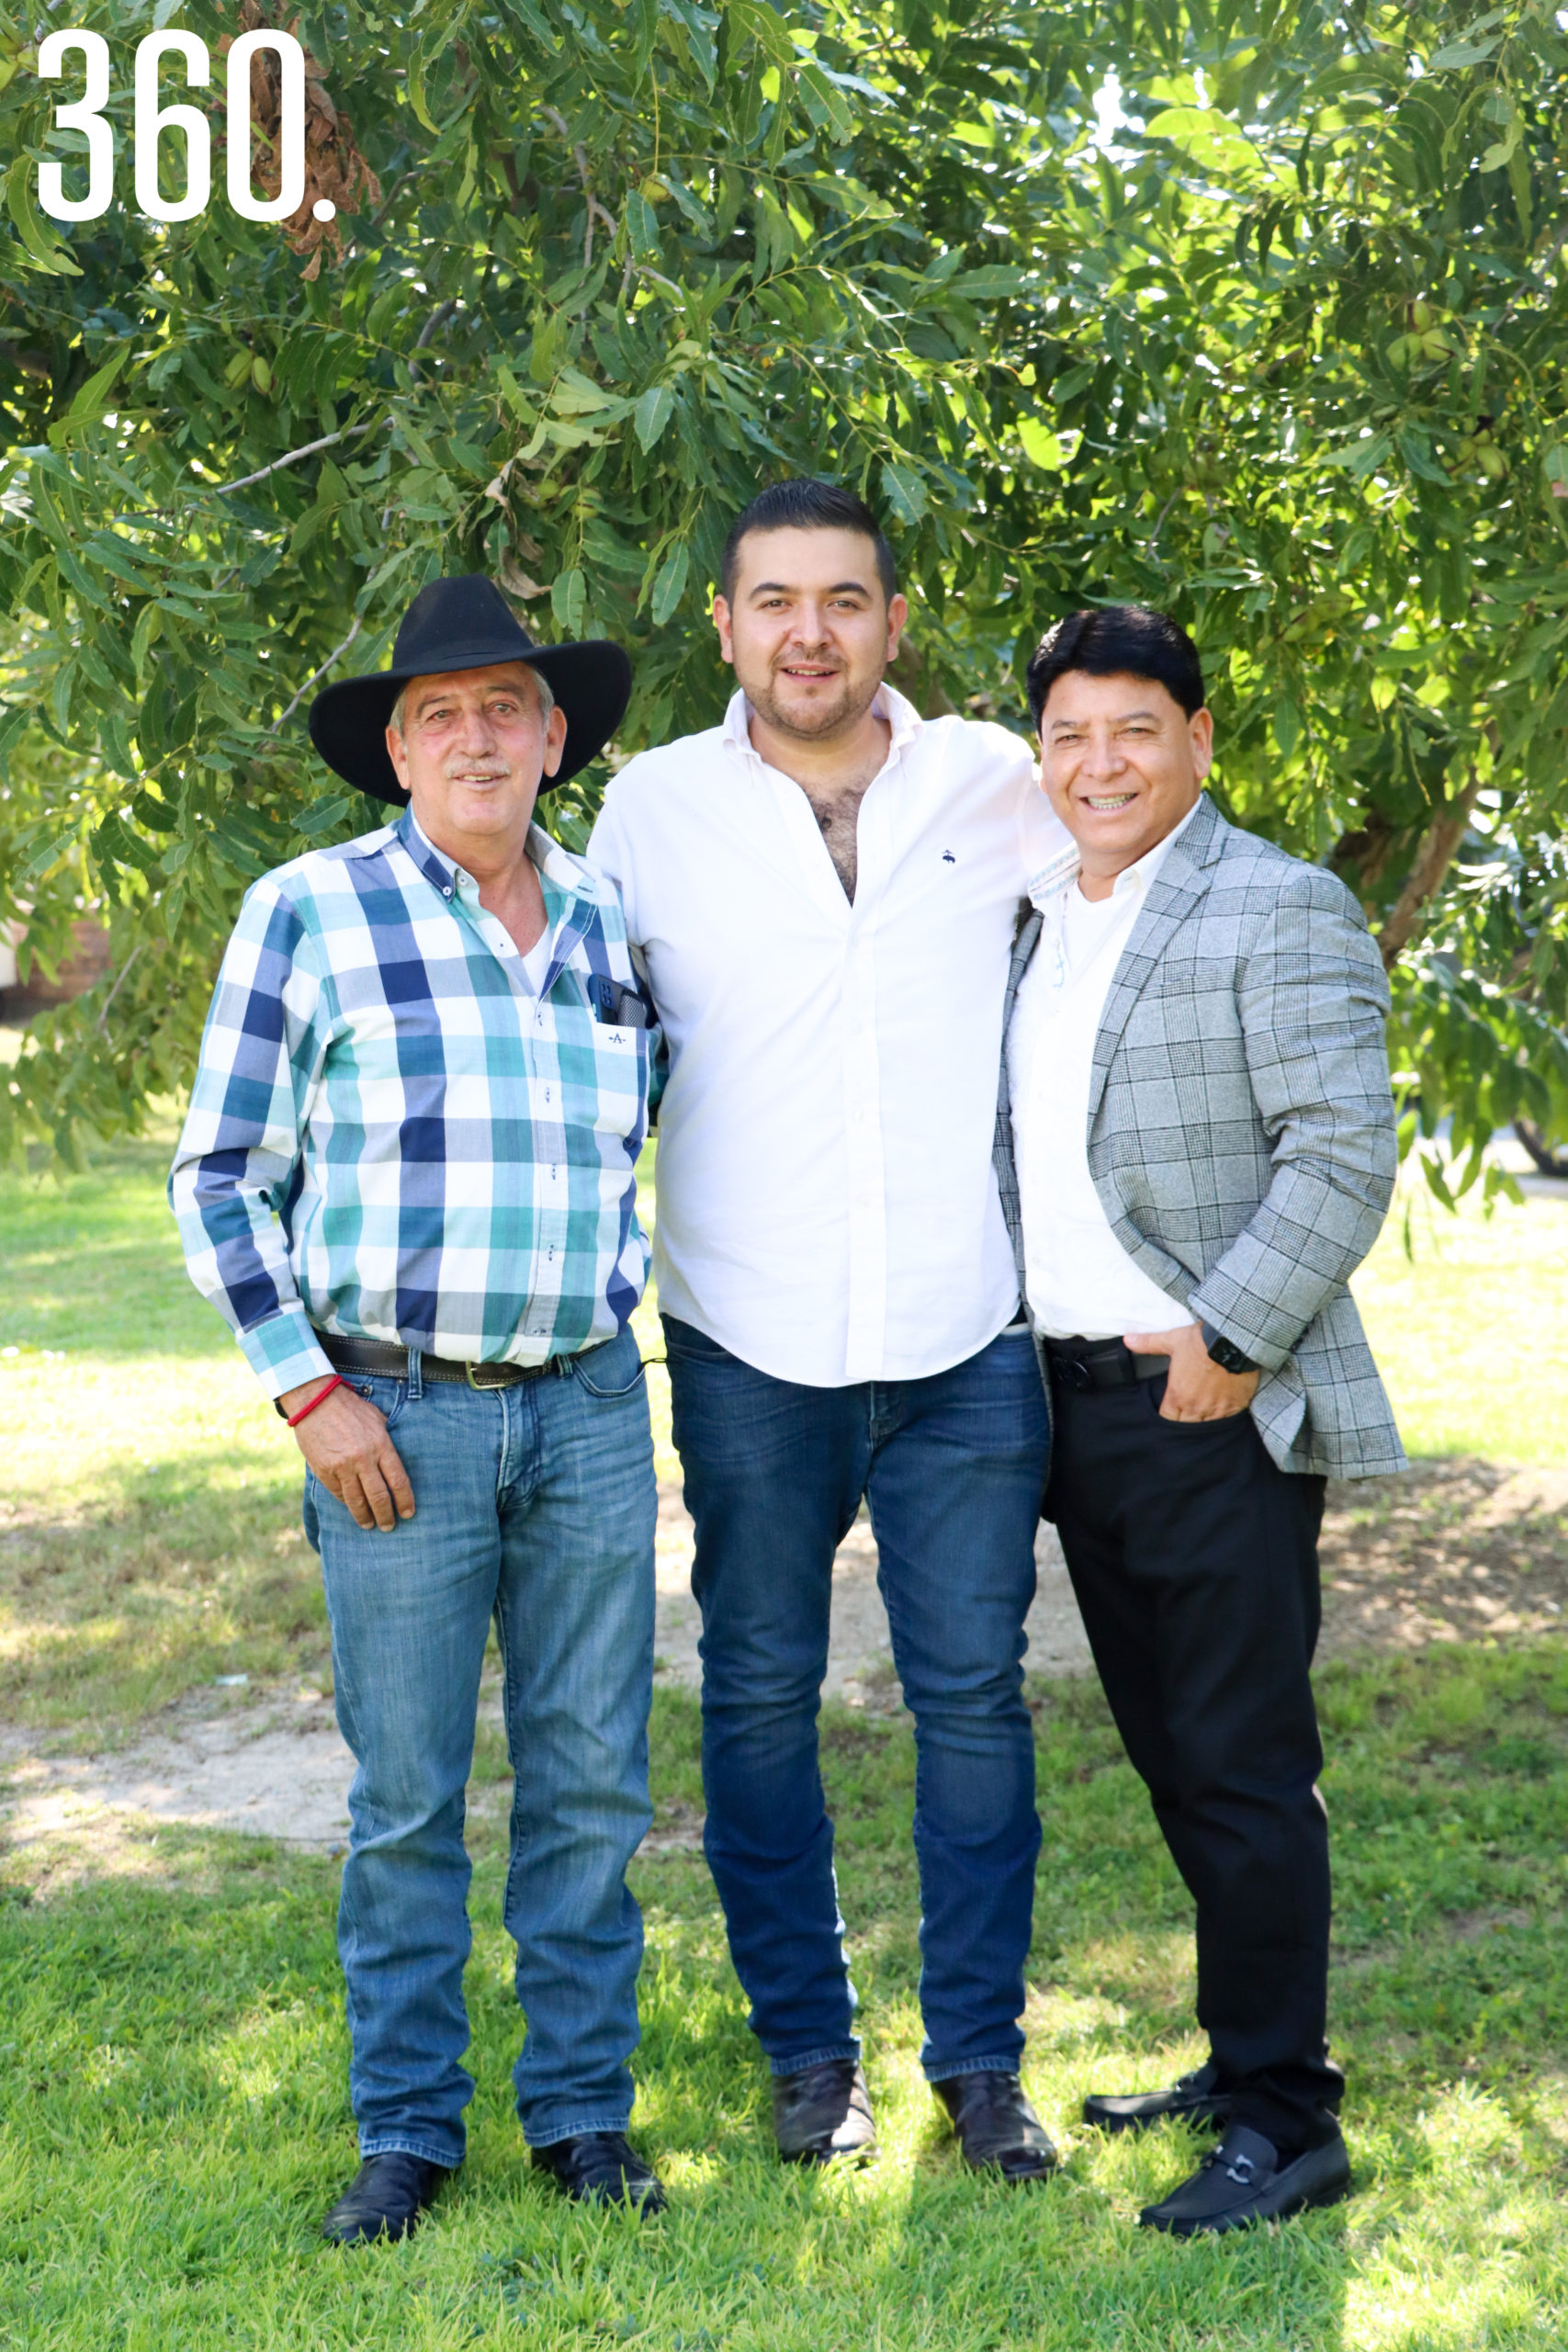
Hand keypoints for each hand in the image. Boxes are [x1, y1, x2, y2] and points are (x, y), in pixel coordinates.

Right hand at [279, 1377, 415, 1530]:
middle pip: (379, 1497)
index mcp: (381, 1445)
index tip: (408, 1513)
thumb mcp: (377, 1419)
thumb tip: (394, 1460)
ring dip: (365, 1517)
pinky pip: (338, 1493)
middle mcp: (363, 1459)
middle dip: (386, 1516)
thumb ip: (387, 1441)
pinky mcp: (324, 1470)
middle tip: (389, 1526)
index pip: (398, 1481)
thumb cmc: (350, 1408)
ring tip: (369, 1525)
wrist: (315, 1401)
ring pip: (357, 1501)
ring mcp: (342, 1466)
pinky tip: (352, 1508)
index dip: (405, 1501)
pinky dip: (346, 1503)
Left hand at [1122, 1322, 1260, 1422]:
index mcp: (1178, 1395)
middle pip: (1185, 1426)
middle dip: (1183, 1422)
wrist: (1233, 1341)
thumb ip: (1148, 1343)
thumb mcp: (1172, 1340)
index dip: (1168, 1417)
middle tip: (1185, 1414)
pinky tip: (1220, 1413)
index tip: (1170, 1412)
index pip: (1167, 1418)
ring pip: (1205, 1427)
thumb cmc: (1202, 1341)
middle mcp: (1196, 1407)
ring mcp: (1216, 1409)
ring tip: (1202, 1415)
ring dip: (1202, 1422)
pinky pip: (1226, 1422)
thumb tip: (1127, 1340)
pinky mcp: (1235, 1407)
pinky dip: (1222, 1419)